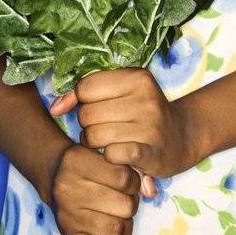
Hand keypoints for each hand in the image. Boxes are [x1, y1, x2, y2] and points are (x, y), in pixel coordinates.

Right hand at [47, 143, 140, 234]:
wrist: (54, 177)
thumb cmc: (87, 164)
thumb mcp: (102, 155)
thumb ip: (128, 167)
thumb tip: (150, 190)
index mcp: (77, 161)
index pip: (123, 177)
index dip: (134, 182)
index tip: (129, 182)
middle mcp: (68, 189)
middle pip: (124, 206)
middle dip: (131, 205)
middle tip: (125, 201)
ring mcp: (67, 215)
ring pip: (116, 230)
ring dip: (126, 226)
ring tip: (120, 217)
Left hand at [50, 68, 200, 182]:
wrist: (181, 137)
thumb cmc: (142, 112)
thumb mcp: (120, 93)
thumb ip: (83, 94)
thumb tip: (54, 108)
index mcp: (136, 78)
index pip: (86, 87)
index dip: (81, 101)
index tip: (93, 108)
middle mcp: (145, 98)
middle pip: (87, 114)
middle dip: (87, 125)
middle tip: (102, 128)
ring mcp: (150, 126)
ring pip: (95, 135)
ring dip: (94, 143)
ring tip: (106, 142)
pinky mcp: (151, 153)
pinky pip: (112, 154)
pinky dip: (109, 157)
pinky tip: (117, 155)